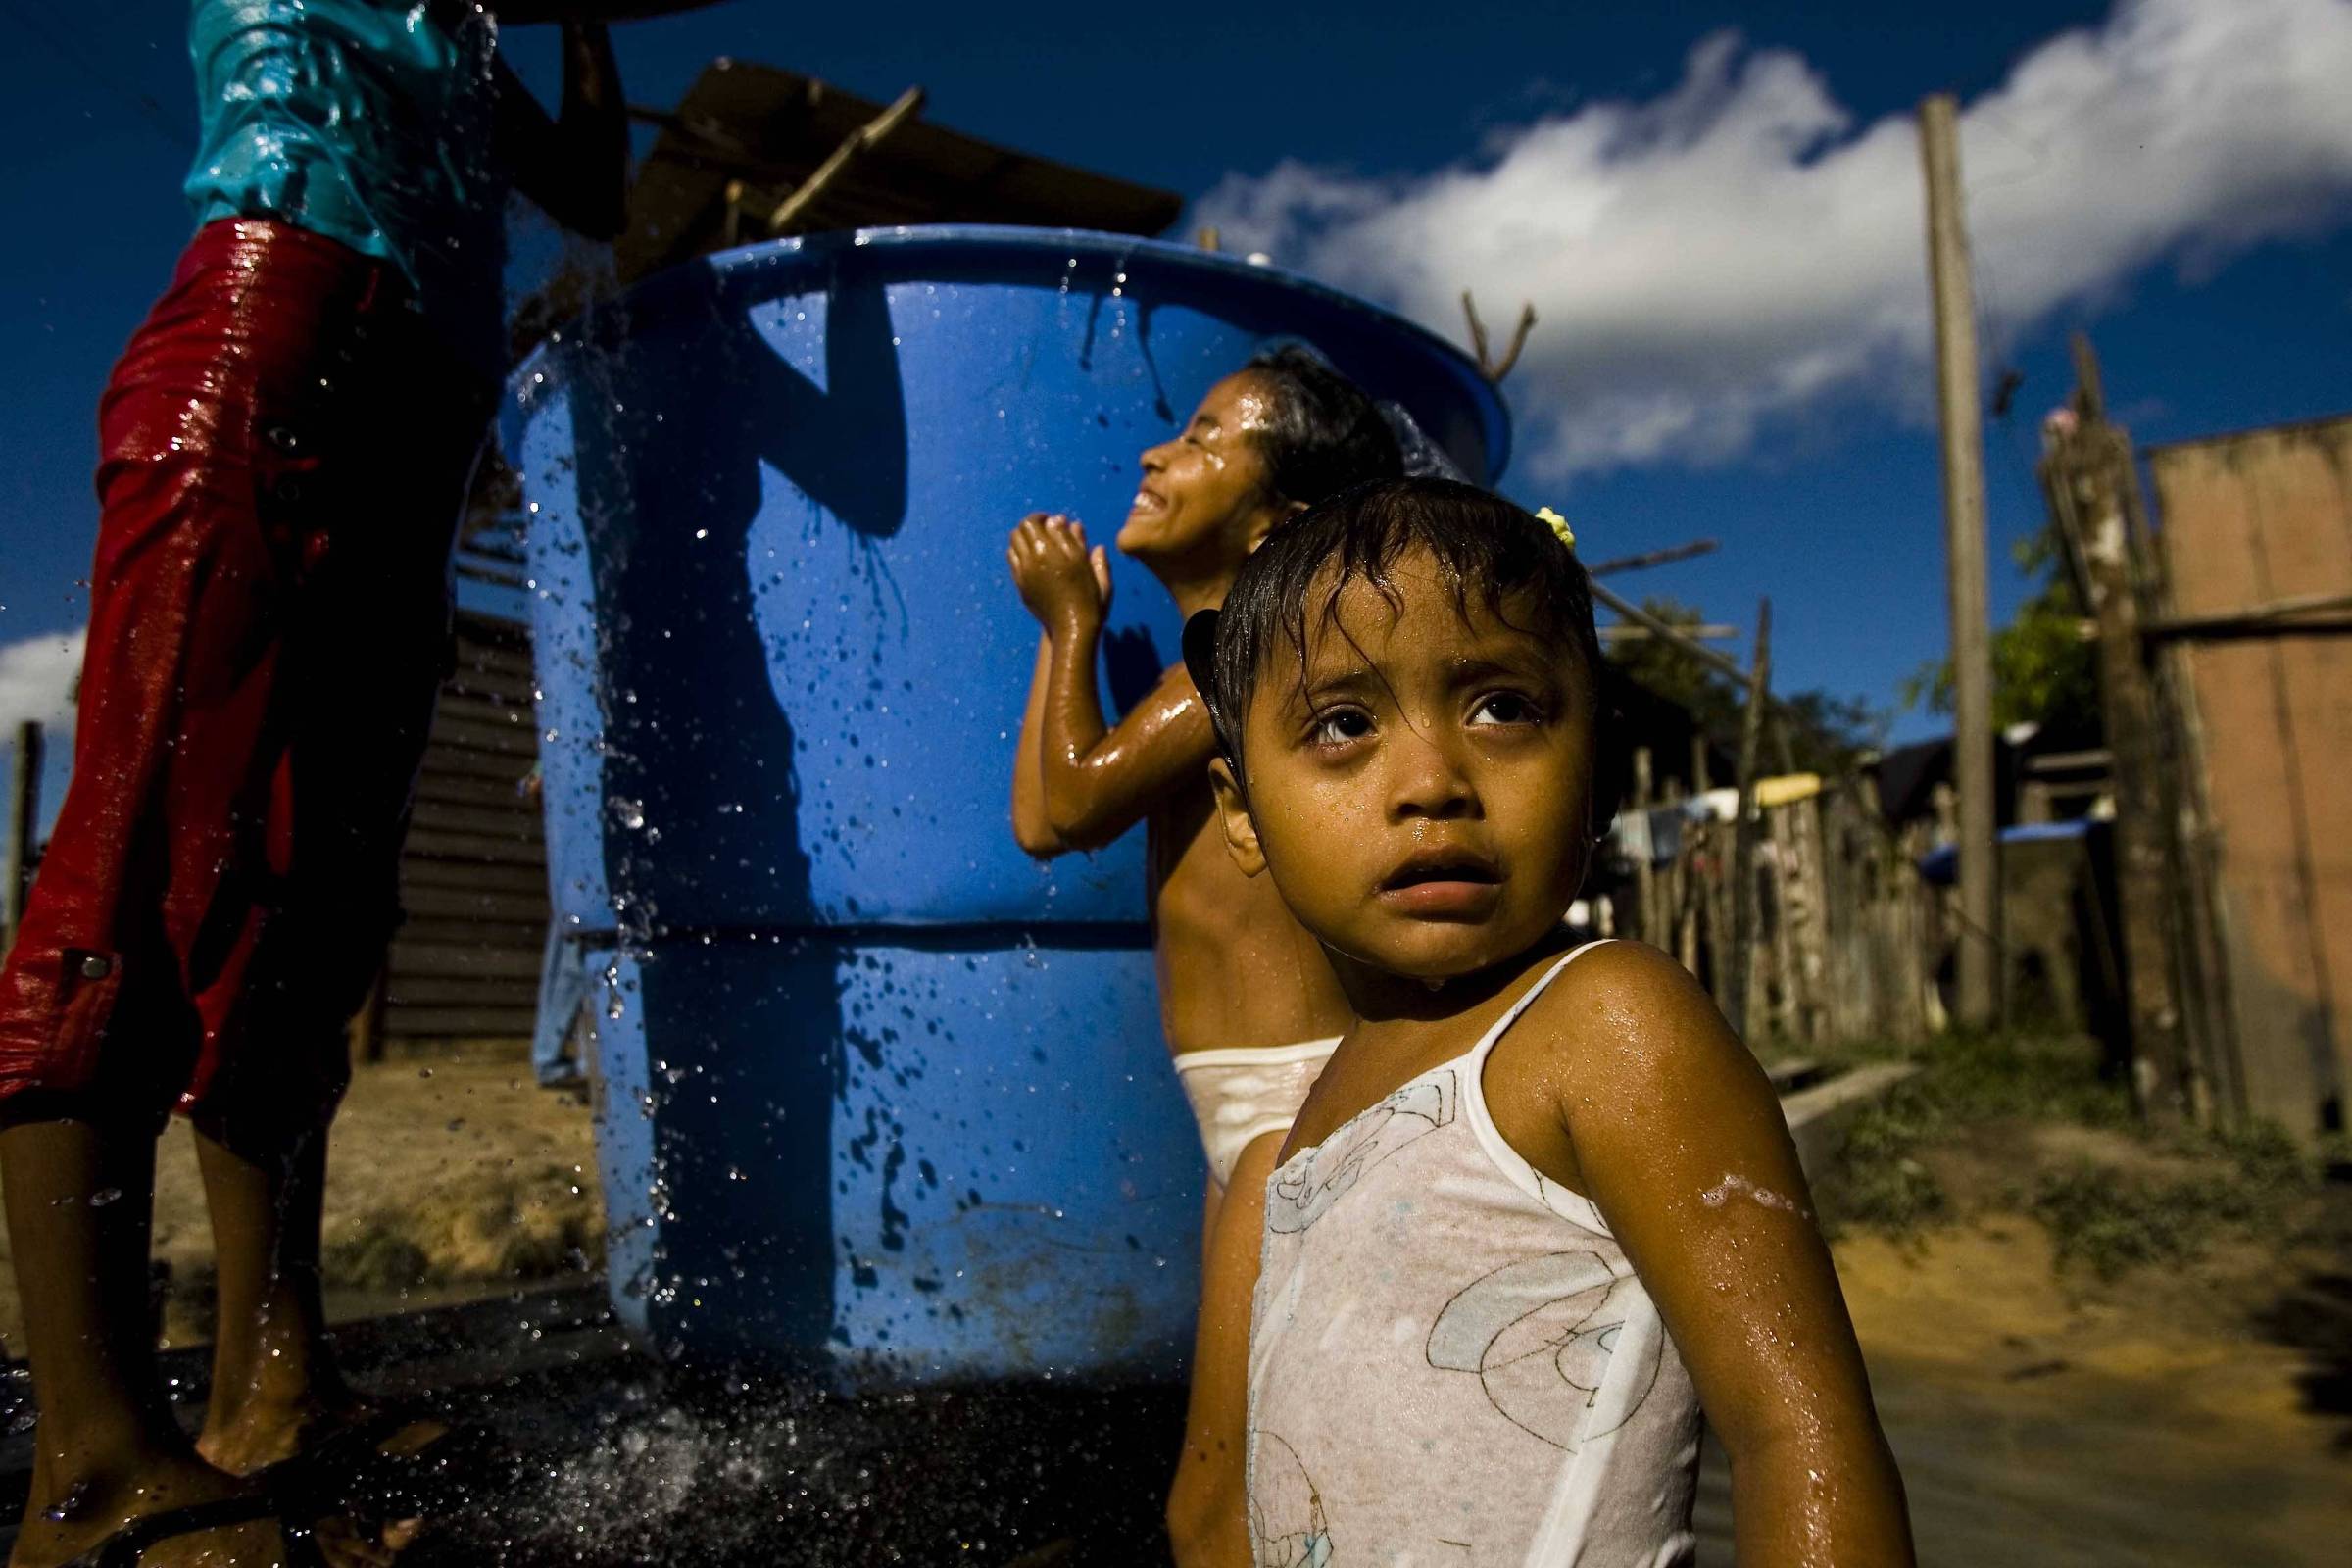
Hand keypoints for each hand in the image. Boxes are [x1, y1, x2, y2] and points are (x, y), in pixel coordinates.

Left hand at [1008, 513, 1111, 632]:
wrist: (1073, 628)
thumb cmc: (1089, 597)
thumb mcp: (1090, 565)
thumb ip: (1077, 540)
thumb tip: (1068, 522)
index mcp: (1049, 551)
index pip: (1032, 521)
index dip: (1041, 517)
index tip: (1052, 522)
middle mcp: (1032, 560)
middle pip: (1019, 531)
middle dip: (1031, 526)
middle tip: (1045, 531)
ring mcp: (1023, 574)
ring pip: (1013, 545)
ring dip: (1023, 540)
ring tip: (1039, 544)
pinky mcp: (1020, 586)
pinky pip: (1012, 562)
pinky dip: (1019, 554)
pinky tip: (1033, 560)